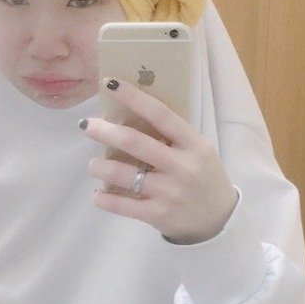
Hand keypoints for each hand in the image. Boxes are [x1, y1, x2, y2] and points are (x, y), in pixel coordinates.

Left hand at [78, 78, 238, 243]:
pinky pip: (123, 205)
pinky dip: (104, 199)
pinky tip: (97, 195)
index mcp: (193, 144)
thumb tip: (131, 114)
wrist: (218, 220)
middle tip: (86, 125)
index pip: (160, 114)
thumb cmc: (204, 177)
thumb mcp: (199, 151)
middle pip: (135, 143)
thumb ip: (173, 136)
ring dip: (100, 167)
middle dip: (105, 131)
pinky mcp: (158, 214)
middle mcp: (182, 166)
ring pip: (123, 174)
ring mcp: (169, 192)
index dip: (133, 97)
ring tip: (93, 165)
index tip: (110, 83)